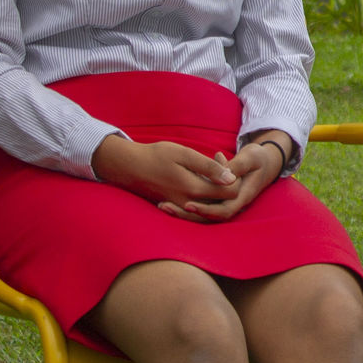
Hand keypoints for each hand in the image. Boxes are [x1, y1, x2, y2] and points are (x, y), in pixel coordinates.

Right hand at [92, 135, 238, 209]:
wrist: (128, 167)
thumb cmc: (155, 156)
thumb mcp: (183, 154)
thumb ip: (208, 167)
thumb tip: (231, 179)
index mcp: (194, 190)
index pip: (231, 193)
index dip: (234, 178)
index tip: (222, 160)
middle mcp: (189, 204)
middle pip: (223, 201)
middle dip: (226, 183)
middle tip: (216, 161)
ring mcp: (182, 208)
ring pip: (211, 205)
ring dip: (216, 189)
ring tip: (207, 168)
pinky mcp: (177, 207)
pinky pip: (199, 206)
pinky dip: (204, 194)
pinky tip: (198, 176)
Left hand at [162, 135, 288, 222]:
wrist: (265, 162)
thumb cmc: (258, 158)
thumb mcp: (250, 157)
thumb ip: (237, 166)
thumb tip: (225, 176)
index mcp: (243, 195)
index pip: (224, 211)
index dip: (206, 210)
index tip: (188, 204)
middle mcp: (234, 203)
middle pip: (209, 217)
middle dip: (187, 214)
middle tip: (165, 206)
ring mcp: (226, 201)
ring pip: (203, 214)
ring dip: (183, 212)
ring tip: (162, 205)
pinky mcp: (218, 198)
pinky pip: (202, 205)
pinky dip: (186, 205)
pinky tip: (169, 199)